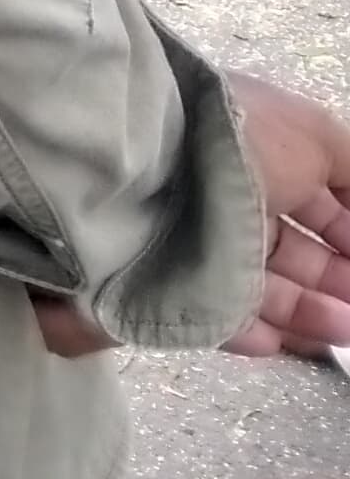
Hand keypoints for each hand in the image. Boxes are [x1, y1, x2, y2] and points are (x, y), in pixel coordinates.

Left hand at [31, 71, 349, 357]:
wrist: (148, 158)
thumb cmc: (238, 139)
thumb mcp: (314, 136)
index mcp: (263, 163)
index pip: (316, 210)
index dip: (348, 238)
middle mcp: (230, 201)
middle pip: (293, 254)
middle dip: (335, 282)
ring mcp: (199, 241)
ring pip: (262, 287)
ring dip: (307, 312)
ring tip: (343, 330)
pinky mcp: (171, 280)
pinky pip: (215, 312)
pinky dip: (251, 330)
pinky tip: (280, 342)